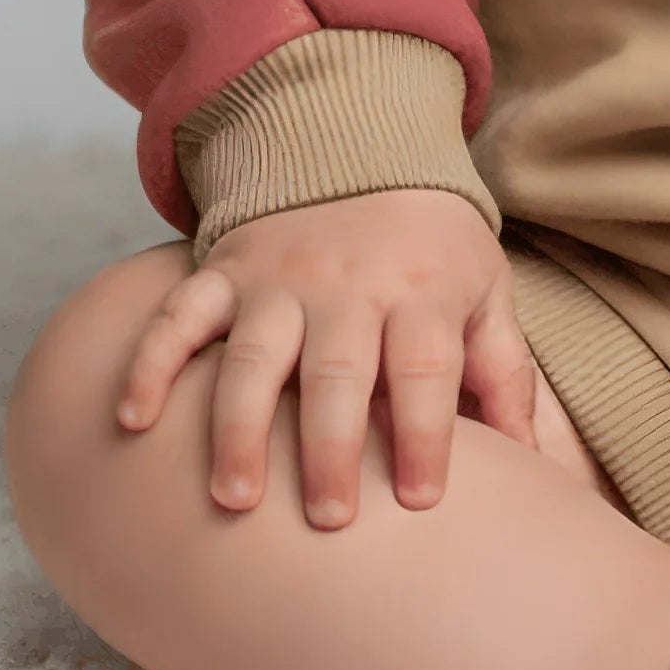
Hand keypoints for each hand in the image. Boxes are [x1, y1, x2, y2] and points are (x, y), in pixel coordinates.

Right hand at [113, 188, 541, 526]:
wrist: (362, 148)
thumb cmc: (434, 251)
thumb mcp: (487, 293)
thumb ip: (507, 374)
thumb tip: (537, 463)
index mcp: (422, 292)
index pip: (427, 369)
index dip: (427, 434)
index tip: (419, 501)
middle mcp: (348, 285)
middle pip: (339, 371)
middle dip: (331, 448)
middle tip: (327, 521)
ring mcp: (279, 278)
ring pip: (254, 354)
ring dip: (240, 426)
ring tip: (235, 498)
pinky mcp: (226, 270)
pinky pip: (181, 315)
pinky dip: (152, 362)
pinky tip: (132, 420)